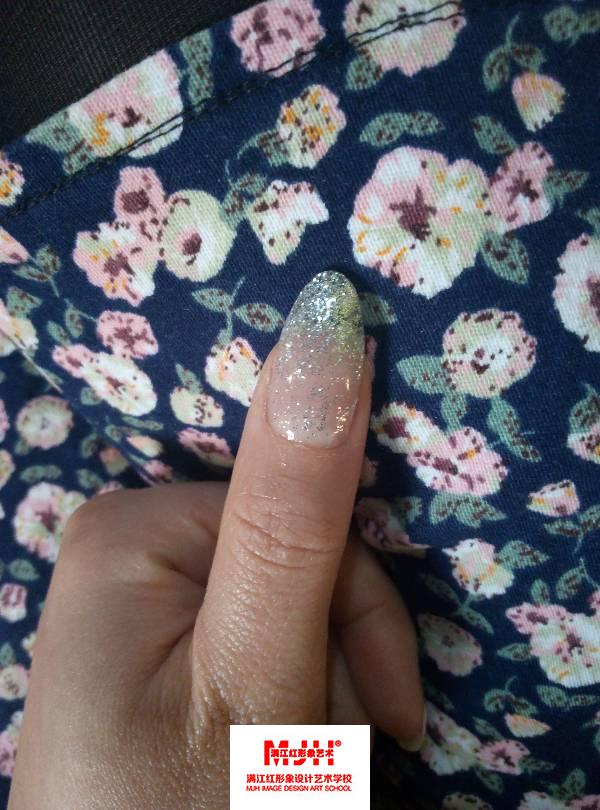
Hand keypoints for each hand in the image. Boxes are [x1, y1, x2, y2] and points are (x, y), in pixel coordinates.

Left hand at [9, 272, 424, 809]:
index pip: (296, 514)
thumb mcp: (257, 670)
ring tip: (304, 771)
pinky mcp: (153, 652)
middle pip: (295, 559)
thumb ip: (294, 505)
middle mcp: (124, 550)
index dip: (358, 607)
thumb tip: (325, 320)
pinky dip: (290, 701)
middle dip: (339, 654)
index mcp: (132, 530)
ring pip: (288, 605)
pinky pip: (254, 639)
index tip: (381, 710)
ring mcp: (136, 604)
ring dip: (324, 688)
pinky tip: (276, 760)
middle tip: (336, 756)